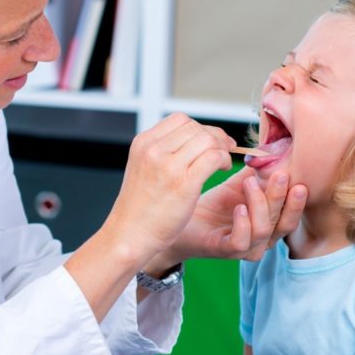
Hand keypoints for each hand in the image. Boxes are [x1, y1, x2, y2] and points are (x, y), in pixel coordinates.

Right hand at [104, 113, 236, 263]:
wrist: (130, 234)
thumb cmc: (139, 206)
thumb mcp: (143, 167)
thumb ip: (161, 151)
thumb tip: (193, 139)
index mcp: (143, 143)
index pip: (180, 120)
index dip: (200, 128)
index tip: (208, 141)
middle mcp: (153, 150)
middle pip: (195, 127)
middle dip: (215, 136)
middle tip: (224, 149)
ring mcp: (168, 166)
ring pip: (207, 139)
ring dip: (221, 147)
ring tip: (222, 162)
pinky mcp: (184, 183)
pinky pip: (213, 157)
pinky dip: (223, 160)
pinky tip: (222, 169)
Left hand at [147, 167, 306, 269]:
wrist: (183, 220)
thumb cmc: (214, 205)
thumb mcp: (239, 184)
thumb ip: (258, 172)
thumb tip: (274, 150)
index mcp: (270, 223)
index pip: (291, 213)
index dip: (297, 197)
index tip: (296, 175)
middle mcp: (263, 238)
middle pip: (283, 222)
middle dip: (282, 197)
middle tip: (280, 175)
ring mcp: (246, 247)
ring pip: (263, 230)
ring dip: (260, 204)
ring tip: (250, 183)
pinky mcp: (225, 250)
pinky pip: (241, 242)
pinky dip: (243, 224)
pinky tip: (238, 207)